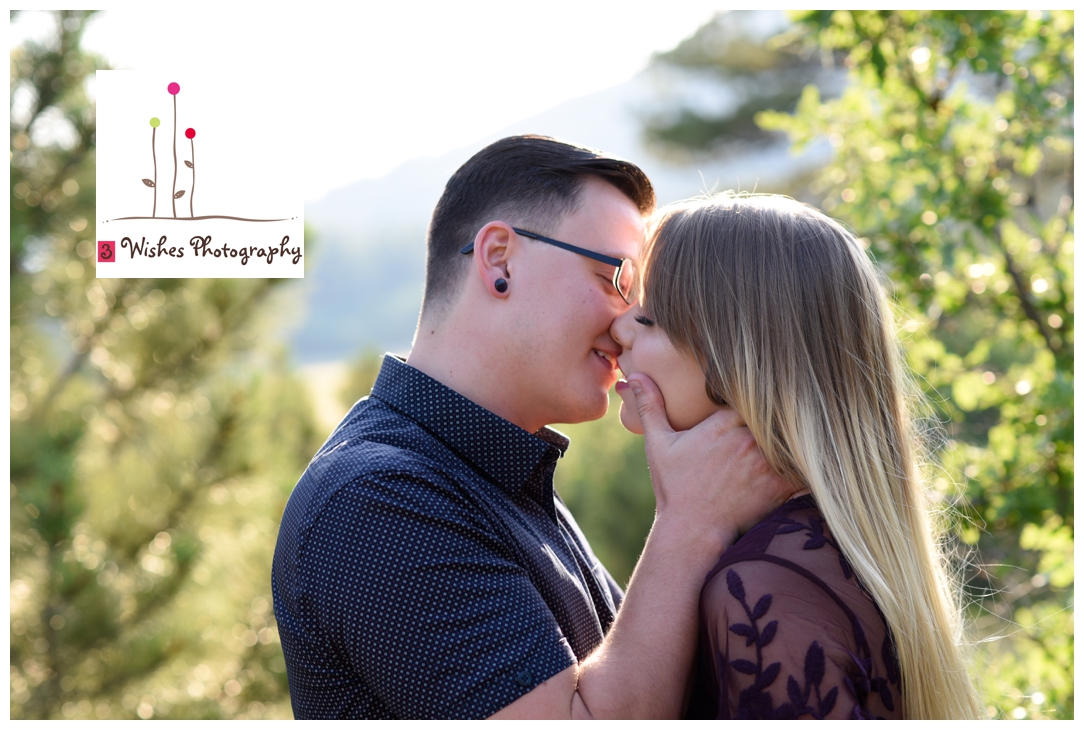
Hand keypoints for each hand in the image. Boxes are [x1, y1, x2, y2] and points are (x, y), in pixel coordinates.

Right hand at [625, 372, 798, 548]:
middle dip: (778, 412)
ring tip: (803, 429)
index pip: (753, 394)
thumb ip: (651, 407)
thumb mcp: (658, 444)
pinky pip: (803, 465)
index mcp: (722, 423)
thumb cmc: (675, 488)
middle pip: (775, 412)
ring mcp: (765, 462)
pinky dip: (806, 461)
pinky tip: (808, 457)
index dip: (760, 394)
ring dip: (794, 434)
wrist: (692, 532)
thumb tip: (634, 376)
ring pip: (791, 436)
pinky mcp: (779, 485)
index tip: (762, 394)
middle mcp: (746, 439)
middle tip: (785, 410)